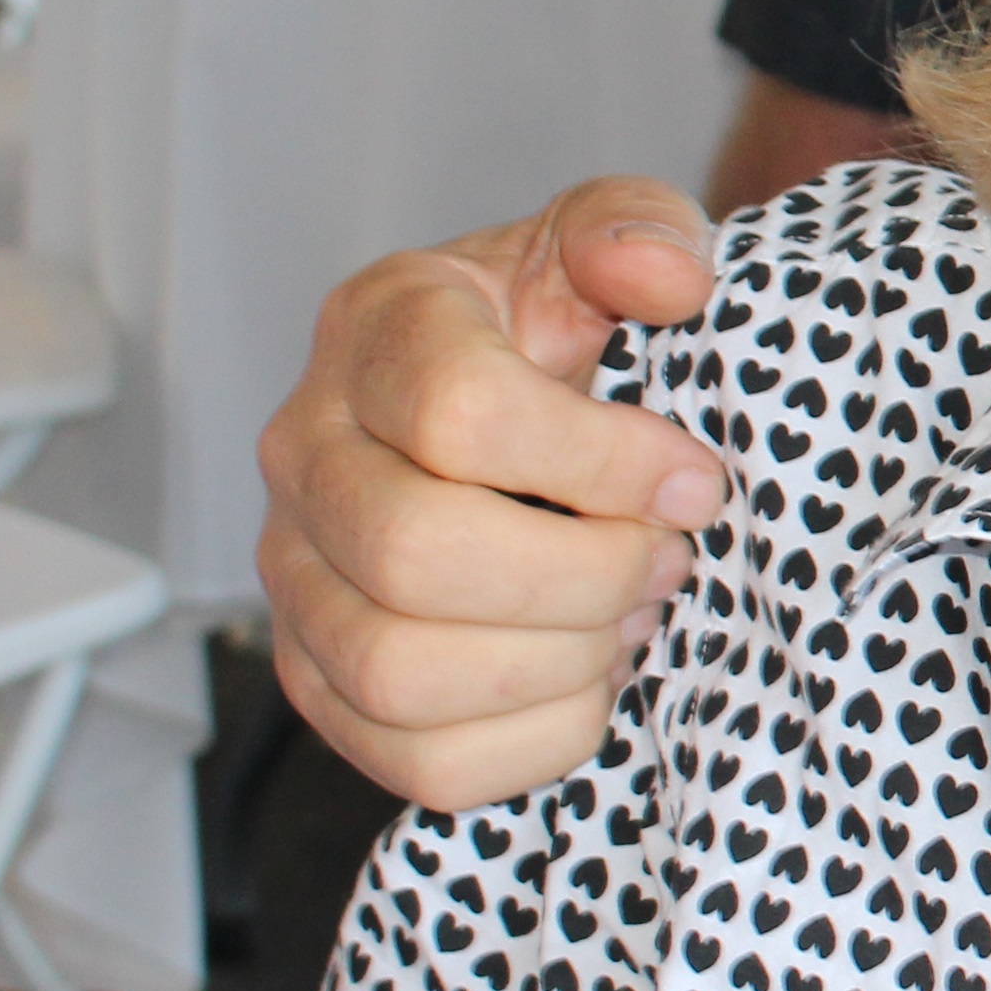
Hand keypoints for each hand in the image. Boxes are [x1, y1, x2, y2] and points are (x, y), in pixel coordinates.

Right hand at [258, 179, 727, 810]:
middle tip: (665, 558)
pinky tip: (586, 675)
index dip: (604, 463)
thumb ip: (634, 228)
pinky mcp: (323, 683)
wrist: (500, 411)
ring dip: (558, 660)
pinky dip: (534, 740)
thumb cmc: (549, 329)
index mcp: (376, 332)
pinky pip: (418, 762)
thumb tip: (670, 278)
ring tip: (627, 616)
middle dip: (583, 574)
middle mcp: (306, 456)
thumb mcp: (597, 244)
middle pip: (416, 554)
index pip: (461, 415)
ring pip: (401, 672)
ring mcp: (297, 579)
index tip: (693, 477)